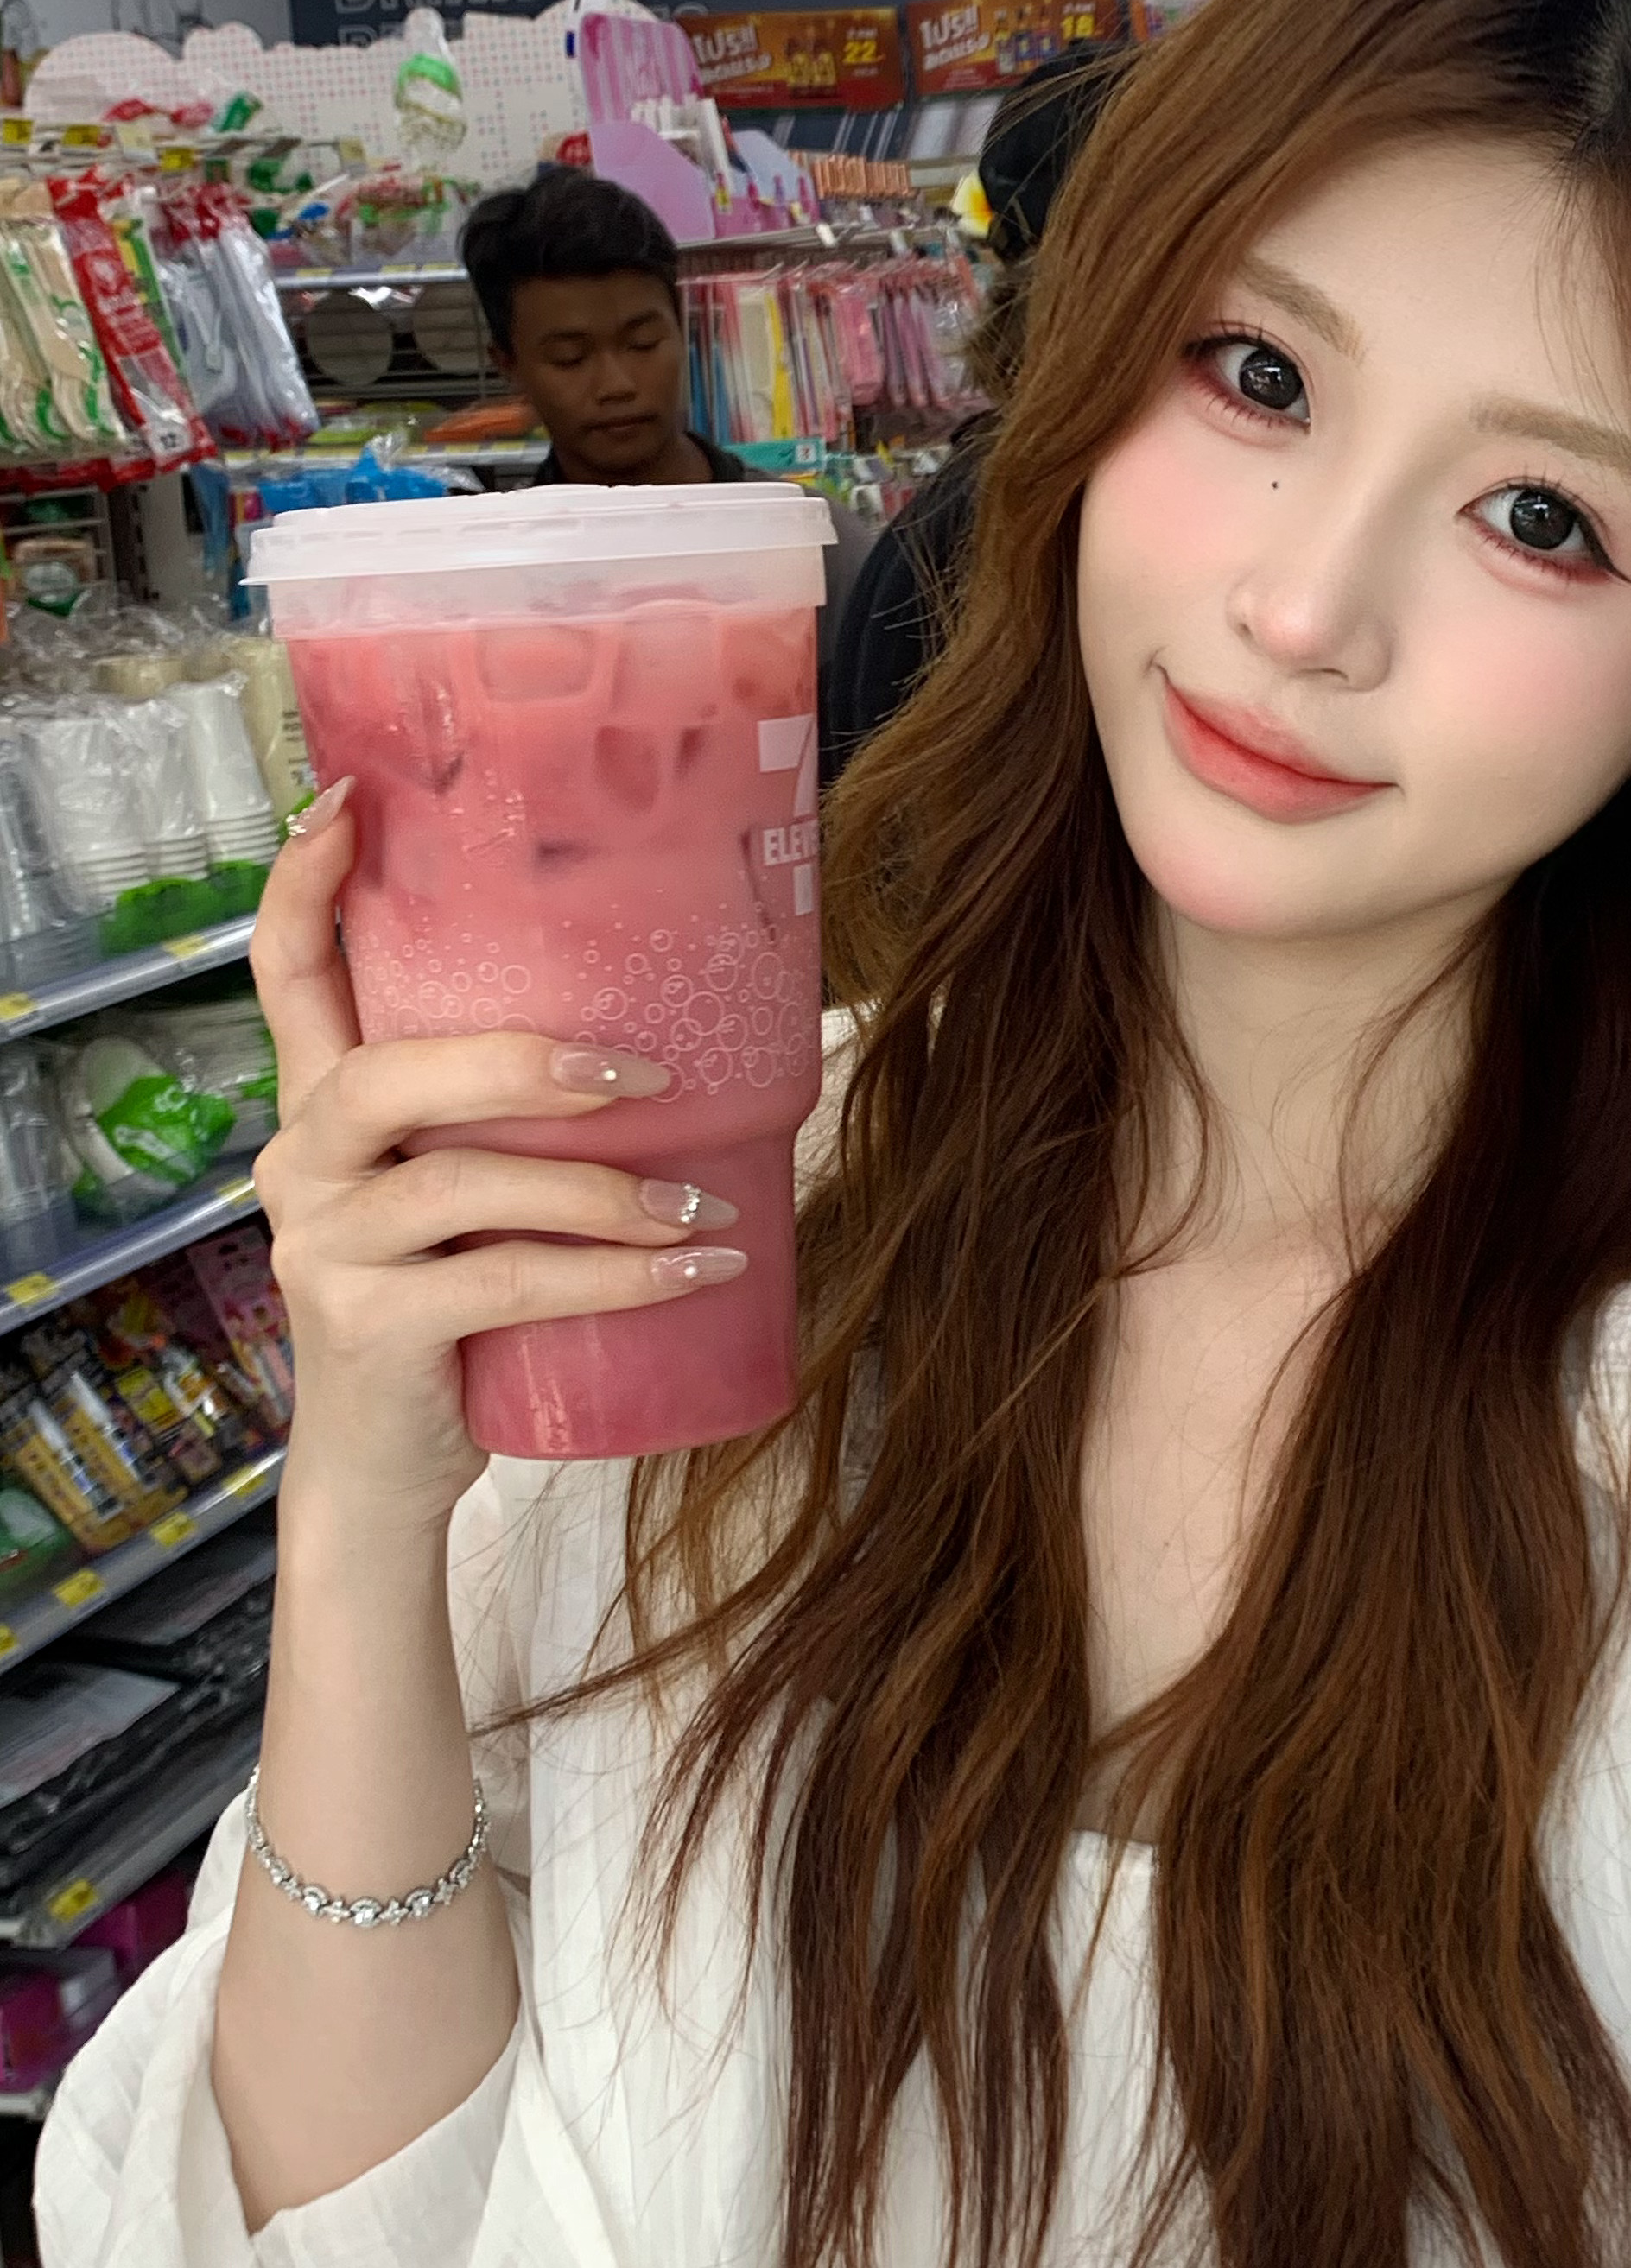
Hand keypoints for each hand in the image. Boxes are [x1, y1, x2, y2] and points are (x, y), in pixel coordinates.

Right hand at [248, 775, 746, 1532]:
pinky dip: (613, 1276)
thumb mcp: (466, 1195)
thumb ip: (511, 1122)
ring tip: (706, 1206)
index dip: (304, 882)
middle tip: (647, 1076)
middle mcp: (301, 1158)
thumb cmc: (451, 1307)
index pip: (286, 971)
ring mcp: (323, 1242)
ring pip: (465, 1182)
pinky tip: (693, 1272)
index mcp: (323, 1105)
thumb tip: (675, 1041)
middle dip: (525, 1060)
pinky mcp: (366, 1325)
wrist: (387, 1468)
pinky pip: (504, 1280)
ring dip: (604, 1192)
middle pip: (391, 1069)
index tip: (351, 799)